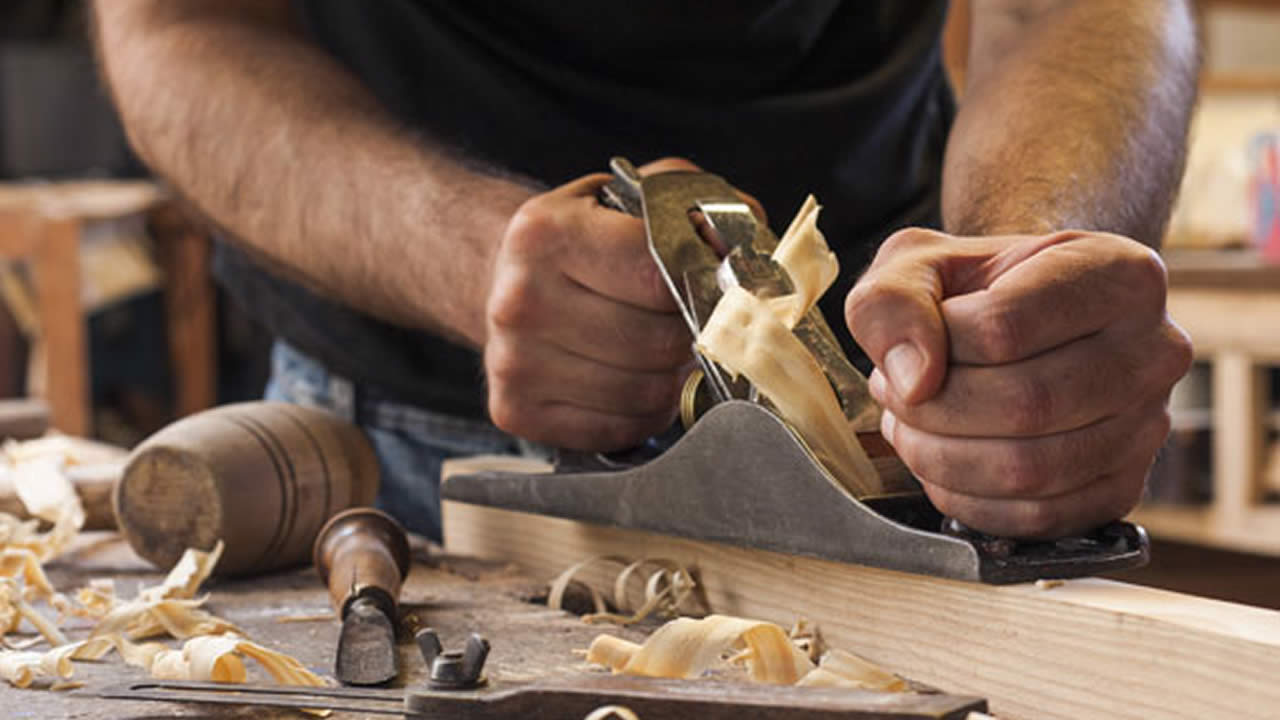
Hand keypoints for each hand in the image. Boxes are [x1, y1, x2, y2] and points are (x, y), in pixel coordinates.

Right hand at [484, 159, 706, 450]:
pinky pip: (619, 429)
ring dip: (672, 378)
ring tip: (665, 352)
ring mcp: (512, 362)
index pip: (660, 277)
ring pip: (644, 393)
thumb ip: (699, 211)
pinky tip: (634, 380)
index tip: (713, 288)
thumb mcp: (635, 198)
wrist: (506, 277)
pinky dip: (643, 412)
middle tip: (693, 324)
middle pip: (656, 343)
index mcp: (546, 233)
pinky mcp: (516, 411)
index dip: (702, 287)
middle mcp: (519, 300)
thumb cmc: (586, 240)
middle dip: (690, 337)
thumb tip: (743, 256)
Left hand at [845, 229, 1191, 537]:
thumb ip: (893, 301)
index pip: (1004, 328)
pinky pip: (1039, 517)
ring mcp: (1148, 426)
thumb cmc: (973, 290)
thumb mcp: (916, 263)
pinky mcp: (1124, 487)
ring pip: (1030, 468)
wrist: (1019, 321)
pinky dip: (969, 500)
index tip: (907, 349)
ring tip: (912, 426)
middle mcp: (1154, 350)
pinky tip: (942, 463)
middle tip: (895, 396)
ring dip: (942, 458)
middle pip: (1024, 405)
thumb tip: (912, 380)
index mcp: (1119, 274)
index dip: (934, 348)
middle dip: (933, 411)